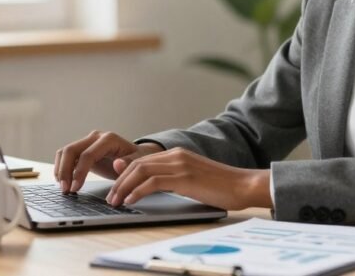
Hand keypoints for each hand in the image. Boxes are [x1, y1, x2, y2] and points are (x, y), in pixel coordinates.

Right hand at [53, 131, 163, 192]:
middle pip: (71, 150)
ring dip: (60, 170)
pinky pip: (66, 156)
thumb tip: (117, 164)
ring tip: (63, 188)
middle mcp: (95, 137)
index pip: (88, 154)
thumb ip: (129, 164)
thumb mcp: (138, 163)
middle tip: (65, 190)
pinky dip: (61, 168)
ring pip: (65, 152)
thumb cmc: (136, 159)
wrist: (134, 155)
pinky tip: (64, 182)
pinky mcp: (82, 149)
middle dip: (65, 171)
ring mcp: (87, 141)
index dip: (79, 172)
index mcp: (109, 139)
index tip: (75, 188)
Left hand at [108, 147, 271, 210]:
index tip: (115, 188)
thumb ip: (172, 178)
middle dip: (119, 181)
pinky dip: (138, 192)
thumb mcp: (192, 179)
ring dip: (124, 187)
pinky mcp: (184, 178)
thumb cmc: (221, 186)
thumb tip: (149, 185)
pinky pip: (153, 183)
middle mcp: (176, 155)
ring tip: (116, 201)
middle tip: (110, 197)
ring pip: (141, 171)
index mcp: (177, 154)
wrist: (243, 185)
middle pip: (137, 164)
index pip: (141, 161)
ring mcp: (180, 165)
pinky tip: (131, 201)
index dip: (124, 174)